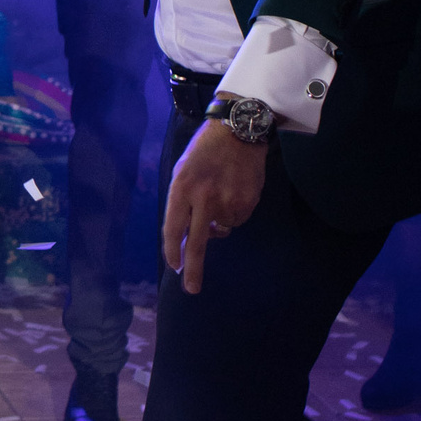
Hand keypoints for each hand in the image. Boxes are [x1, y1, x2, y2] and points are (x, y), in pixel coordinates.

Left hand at [162, 119, 268, 292]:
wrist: (237, 132)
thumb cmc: (203, 152)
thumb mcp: (183, 171)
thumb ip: (183, 202)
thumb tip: (189, 237)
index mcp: (181, 187)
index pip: (173, 227)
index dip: (173, 250)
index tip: (175, 267)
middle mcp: (203, 197)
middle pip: (197, 242)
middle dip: (193, 269)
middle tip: (191, 289)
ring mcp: (228, 201)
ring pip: (221, 229)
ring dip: (218, 222)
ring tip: (219, 194)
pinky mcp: (247, 202)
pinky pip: (237, 220)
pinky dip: (233, 214)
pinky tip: (233, 192)